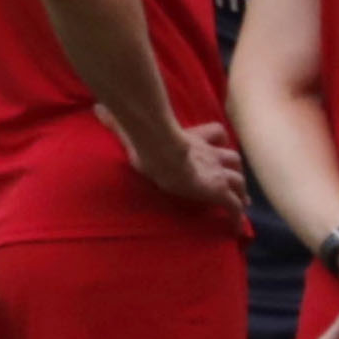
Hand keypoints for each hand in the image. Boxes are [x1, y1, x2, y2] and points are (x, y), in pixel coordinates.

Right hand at [97, 109, 247, 214]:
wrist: (161, 153)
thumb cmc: (147, 142)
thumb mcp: (130, 131)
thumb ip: (117, 122)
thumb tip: (97, 109)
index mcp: (193, 141)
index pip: (215, 133)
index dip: (217, 138)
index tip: (217, 145)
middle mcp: (209, 156)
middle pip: (232, 159)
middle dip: (233, 169)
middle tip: (235, 182)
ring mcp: (215, 173)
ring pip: (238, 181)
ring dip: (239, 192)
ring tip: (240, 204)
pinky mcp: (216, 191)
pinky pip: (233, 206)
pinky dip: (236, 217)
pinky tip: (234, 229)